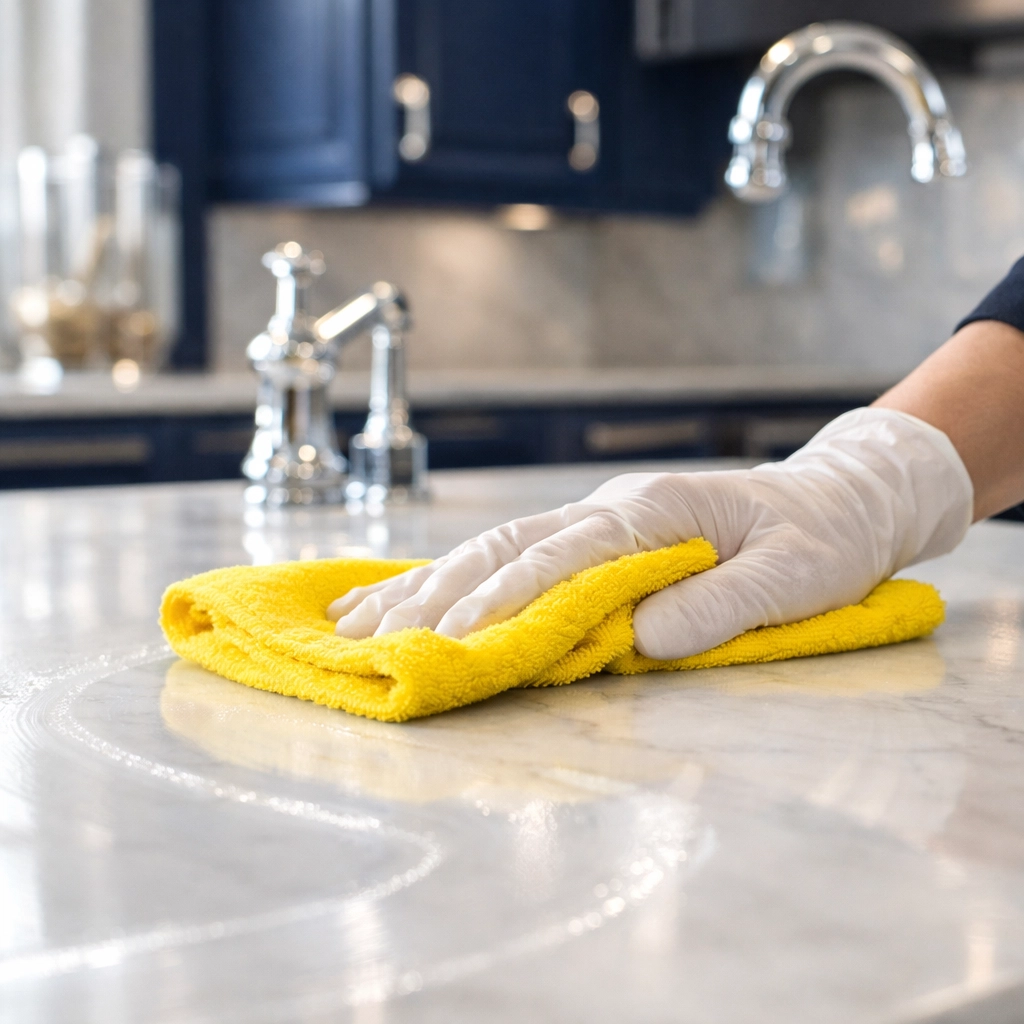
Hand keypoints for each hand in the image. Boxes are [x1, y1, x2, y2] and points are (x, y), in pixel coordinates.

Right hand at [328, 409, 971, 659]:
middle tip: (374, 641)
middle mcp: (612, 506)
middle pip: (507, 546)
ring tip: (359, 620)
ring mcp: (599, 516)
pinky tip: (409, 595)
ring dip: (428, 585)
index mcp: (654, 511)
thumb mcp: (797, 575)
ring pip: (496, 546)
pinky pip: (515, 554)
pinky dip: (457, 577)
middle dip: (437, 594)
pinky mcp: (596, 537)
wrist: (835, 499)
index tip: (455, 637)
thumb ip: (722, 604)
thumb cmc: (820, 538)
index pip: (563, 555)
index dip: (507, 598)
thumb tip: (641, 639)